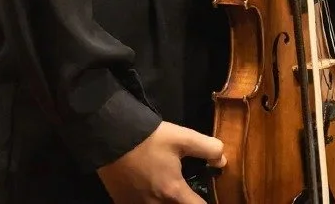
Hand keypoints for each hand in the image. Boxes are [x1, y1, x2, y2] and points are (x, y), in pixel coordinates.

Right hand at [97, 121, 225, 202]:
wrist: (111, 136)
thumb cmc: (149, 138)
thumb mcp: (182, 137)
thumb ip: (206, 148)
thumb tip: (222, 160)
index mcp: (173, 192)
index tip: (207, 197)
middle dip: (185, 202)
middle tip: (187, 193)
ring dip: (166, 202)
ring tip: (169, 193)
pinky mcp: (122, 203)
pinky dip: (148, 201)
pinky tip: (150, 190)